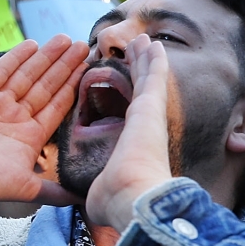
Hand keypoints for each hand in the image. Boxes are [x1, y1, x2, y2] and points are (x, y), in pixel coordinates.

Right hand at [0, 34, 88, 204]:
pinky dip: (16, 58)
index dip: (72, 86)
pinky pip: (1, 71)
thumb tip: (83, 199)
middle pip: (46, 85)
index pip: (57, 105)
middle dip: (64, 66)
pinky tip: (32, 45)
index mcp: (31, 135)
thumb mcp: (27, 188)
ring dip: (46, 57)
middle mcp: (17, 116)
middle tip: (83, 45)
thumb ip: (54, 191)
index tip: (88, 69)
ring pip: (28, 75)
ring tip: (64, 40)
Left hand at [86, 34, 173, 231]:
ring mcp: (150, 116)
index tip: (125, 87)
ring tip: (144, 41)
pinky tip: (153, 44)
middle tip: (138, 52)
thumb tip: (91, 204)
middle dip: (138, 71)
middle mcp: (144, 128)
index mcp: (132, 145)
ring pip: (148, 80)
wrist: (132, 199)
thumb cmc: (117, 201)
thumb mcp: (100, 192)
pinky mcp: (151, 107)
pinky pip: (153, 76)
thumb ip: (98, 190)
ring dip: (145, 60)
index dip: (127, 98)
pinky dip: (153, 60)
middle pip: (141, 92)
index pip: (128, 114)